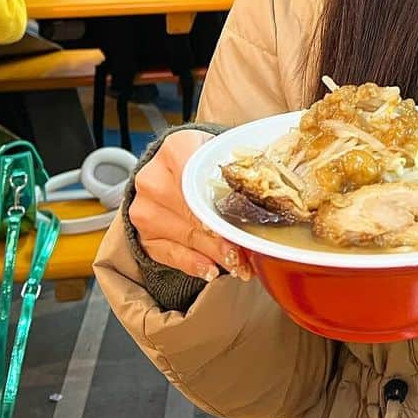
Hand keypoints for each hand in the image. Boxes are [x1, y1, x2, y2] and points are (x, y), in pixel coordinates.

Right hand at [129, 130, 250, 282]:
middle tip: (248, 256)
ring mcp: (144, 209)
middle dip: (224, 240)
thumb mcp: (221, 150)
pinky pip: (169, 255)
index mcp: (175, 148)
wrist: (174, 164)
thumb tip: (274, 185)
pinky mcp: (142, 233)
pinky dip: (193, 264)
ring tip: (240, 265)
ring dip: (215, 256)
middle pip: (194, 215)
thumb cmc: (205, 160)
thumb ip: (240, 165)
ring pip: (186, 237)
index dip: (222, 208)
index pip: (200, 182)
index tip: (244, 227)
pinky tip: (211, 269)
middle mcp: (153, 179)